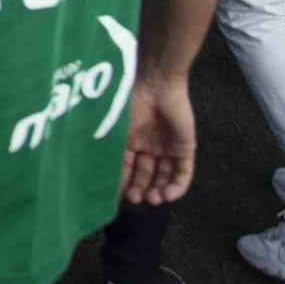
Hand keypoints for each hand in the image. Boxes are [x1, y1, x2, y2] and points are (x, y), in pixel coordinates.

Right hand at [122, 78, 196, 205]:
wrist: (156, 84)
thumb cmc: (130, 103)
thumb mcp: (115, 130)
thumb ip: (111, 152)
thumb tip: (100, 176)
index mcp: (130, 141)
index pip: (127, 169)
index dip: (124, 183)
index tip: (119, 196)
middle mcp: (149, 147)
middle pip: (146, 175)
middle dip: (141, 189)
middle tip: (136, 199)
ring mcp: (167, 148)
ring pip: (165, 177)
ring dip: (159, 191)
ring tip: (153, 199)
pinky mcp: (185, 149)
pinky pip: (183, 173)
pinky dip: (177, 187)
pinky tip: (167, 195)